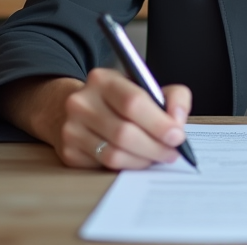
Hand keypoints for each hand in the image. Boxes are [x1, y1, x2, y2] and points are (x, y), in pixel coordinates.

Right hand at [0, 70, 191, 169]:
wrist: (78, 110)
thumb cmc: (120, 100)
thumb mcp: (145, 87)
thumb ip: (172, 97)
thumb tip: (177, 120)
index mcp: (102, 79)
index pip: (133, 102)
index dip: (158, 123)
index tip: (177, 136)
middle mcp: (81, 102)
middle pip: (124, 132)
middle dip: (154, 147)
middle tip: (172, 152)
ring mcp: (71, 129)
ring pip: (114, 154)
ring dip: (143, 160)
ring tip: (157, 157)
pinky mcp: (69, 152)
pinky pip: (103, 167)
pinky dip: (127, 166)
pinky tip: (137, 159)